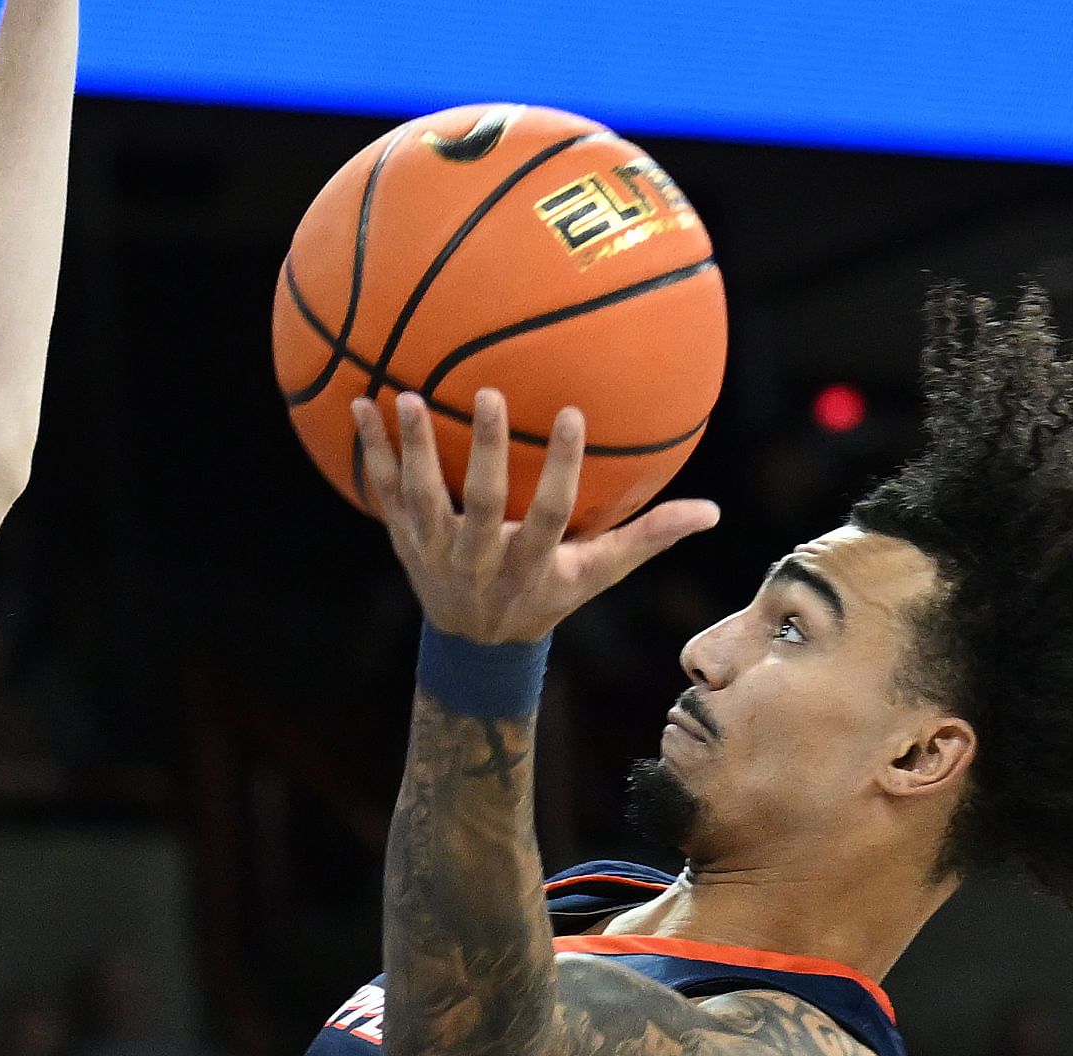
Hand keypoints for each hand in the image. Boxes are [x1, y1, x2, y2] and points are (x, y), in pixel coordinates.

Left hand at [353, 389, 718, 644]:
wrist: (474, 645)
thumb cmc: (546, 595)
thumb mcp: (596, 575)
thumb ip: (647, 539)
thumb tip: (712, 510)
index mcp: (529, 564)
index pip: (548, 515)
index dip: (560, 470)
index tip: (572, 415)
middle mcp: (479, 560)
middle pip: (479, 505)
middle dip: (481, 452)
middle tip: (485, 393)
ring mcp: (435, 551)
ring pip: (421, 497)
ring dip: (413, 448)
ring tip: (407, 397)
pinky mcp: (404, 540)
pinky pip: (382, 492)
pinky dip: (370, 451)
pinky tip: (360, 403)